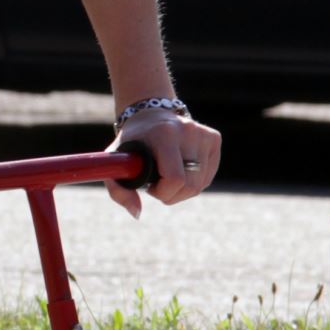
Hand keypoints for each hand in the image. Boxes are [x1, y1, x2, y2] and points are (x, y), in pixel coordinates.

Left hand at [106, 110, 220, 216]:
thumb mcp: (115, 162)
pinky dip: (193, 182)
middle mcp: (187, 130)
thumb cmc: (131, 143)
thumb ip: (118, 190)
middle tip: (158, 186)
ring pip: (200, 184)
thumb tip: (137, 213)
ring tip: (167, 176)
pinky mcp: (213, 138)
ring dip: (181, 190)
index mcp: (164, 133)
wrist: (149, 115)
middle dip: (171, 195)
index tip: (149, 187)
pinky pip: (207, 177)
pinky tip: (180, 171)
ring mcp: (203, 134)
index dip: (162, 192)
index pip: (174, 178)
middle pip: (190, 185)